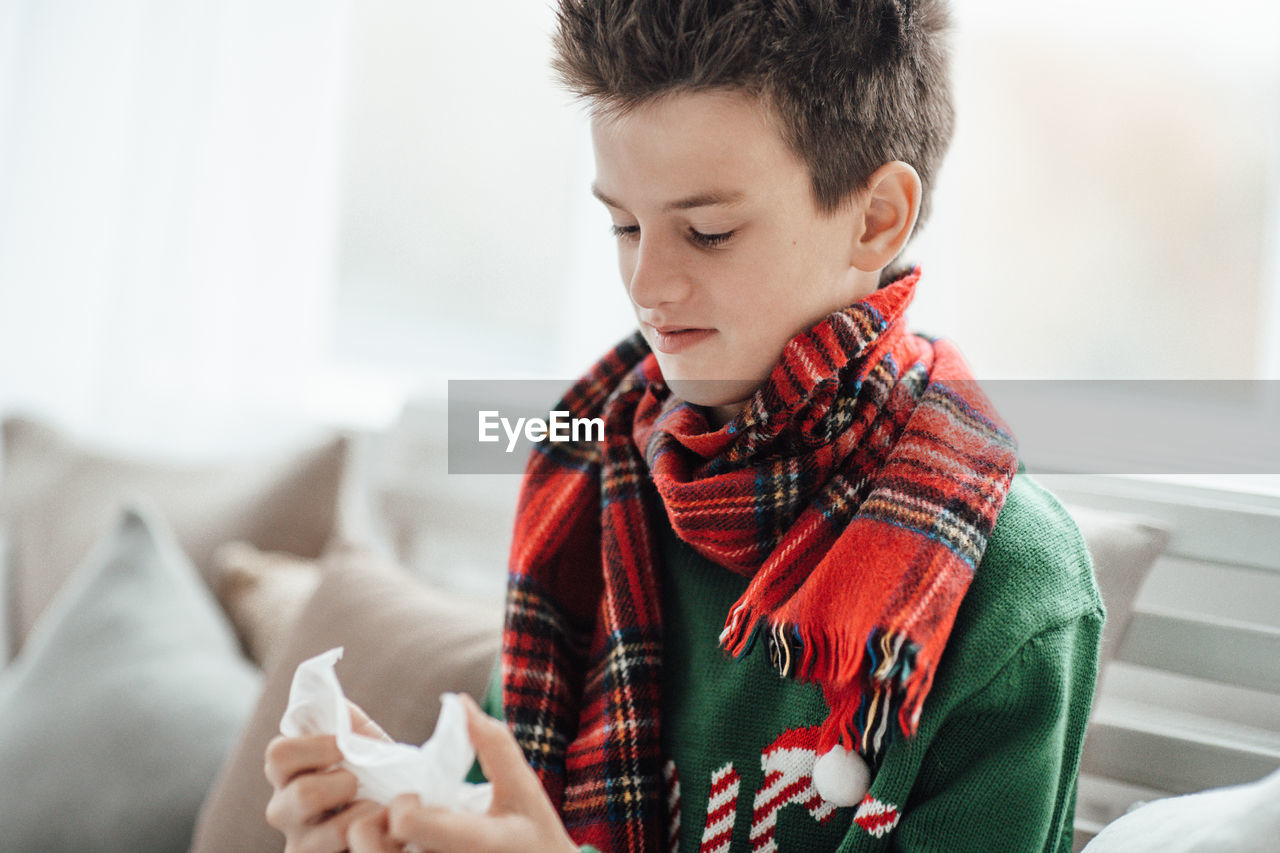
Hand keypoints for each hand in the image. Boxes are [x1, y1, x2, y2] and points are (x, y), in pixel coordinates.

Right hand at [264, 701, 392, 852]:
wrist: (403, 815)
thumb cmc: (380, 775)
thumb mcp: (367, 744)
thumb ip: (348, 721)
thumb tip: (333, 698)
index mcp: (290, 771)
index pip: (279, 754)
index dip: (314, 747)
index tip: (343, 747)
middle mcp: (285, 809)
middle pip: (299, 794)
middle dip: (341, 785)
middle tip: (360, 784)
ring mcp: (299, 844)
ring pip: (321, 834)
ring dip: (361, 816)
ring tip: (377, 810)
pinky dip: (367, 840)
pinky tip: (380, 831)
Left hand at [348, 694, 576, 852]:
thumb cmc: (533, 838)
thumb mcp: (524, 789)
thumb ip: (493, 745)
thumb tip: (458, 702)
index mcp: (476, 844)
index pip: (407, 820)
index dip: (401, 802)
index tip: (414, 797)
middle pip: (370, 847)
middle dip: (371, 824)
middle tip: (392, 820)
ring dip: (370, 846)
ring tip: (391, 840)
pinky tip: (396, 851)